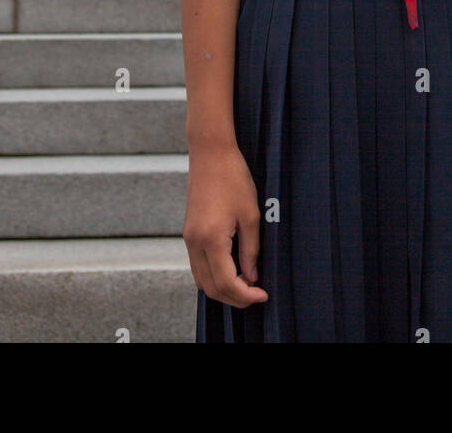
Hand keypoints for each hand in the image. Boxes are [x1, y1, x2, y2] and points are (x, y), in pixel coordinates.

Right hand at [183, 142, 268, 307]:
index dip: (246, 296)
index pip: (226, 283)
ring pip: (201, 280)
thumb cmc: (233, 177)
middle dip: (234, 298)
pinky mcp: (189, 232)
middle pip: (210, 288)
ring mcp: (188, 238)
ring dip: (222, 289)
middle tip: (256, 294)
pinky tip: (231, 270)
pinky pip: (197, 266)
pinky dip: (213, 275)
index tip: (263, 294)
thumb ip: (251, 250)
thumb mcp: (250, 215)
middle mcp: (194, 243)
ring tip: (245, 285)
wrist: (210, 153)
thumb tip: (251, 277)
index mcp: (211, 239)